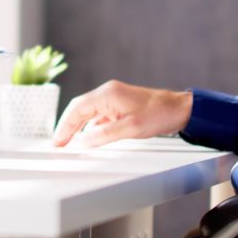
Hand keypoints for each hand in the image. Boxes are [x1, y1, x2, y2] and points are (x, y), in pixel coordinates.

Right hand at [53, 80, 192, 148]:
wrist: (179, 109)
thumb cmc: (159, 114)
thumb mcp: (131, 128)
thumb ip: (105, 135)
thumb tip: (83, 142)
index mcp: (107, 94)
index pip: (77, 109)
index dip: (64, 126)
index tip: (58, 141)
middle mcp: (107, 93)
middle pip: (79, 109)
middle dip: (67, 126)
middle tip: (58, 143)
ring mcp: (113, 99)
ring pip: (88, 112)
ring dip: (77, 126)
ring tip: (69, 142)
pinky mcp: (119, 105)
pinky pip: (98, 115)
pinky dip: (90, 126)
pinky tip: (88, 137)